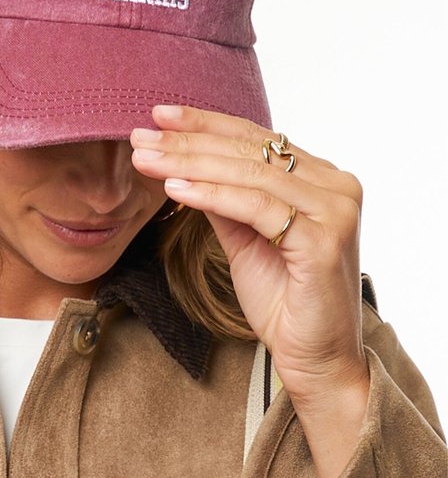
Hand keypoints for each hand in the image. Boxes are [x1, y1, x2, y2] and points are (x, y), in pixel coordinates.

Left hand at [131, 104, 370, 477]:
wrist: (314, 361)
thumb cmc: (286, 306)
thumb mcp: (246, 244)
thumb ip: (226, 204)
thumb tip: (187, 169)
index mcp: (323, 181)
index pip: (258, 141)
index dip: (207, 125)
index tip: (159, 117)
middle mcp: (337, 187)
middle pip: (251, 152)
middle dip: (189, 142)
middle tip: (140, 135)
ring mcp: (335, 211)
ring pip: (251, 174)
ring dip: (191, 163)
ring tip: (146, 159)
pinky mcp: (323, 239)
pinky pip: (256, 207)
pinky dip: (212, 196)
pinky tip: (175, 189)